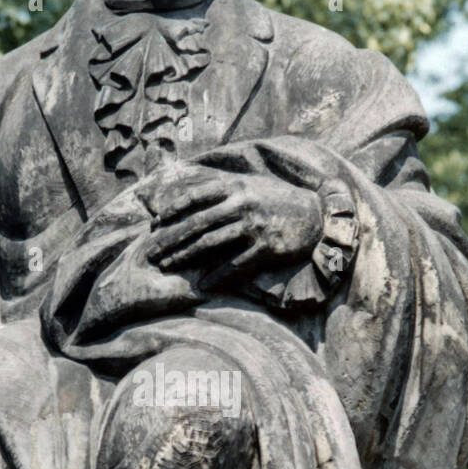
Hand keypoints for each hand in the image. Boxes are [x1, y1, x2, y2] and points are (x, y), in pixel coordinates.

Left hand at [146, 171, 323, 286]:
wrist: (316, 215)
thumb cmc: (278, 199)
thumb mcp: (252, 183)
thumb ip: (223, 184)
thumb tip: (189, 183)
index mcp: (236, 186)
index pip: (196, 197)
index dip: (173, 211)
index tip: (155, 225)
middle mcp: (243, 204)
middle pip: (197, 223)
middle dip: (170, 238)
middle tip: (151, 252)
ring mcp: (255, 226)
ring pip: (211, 243)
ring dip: (185, 256)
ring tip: (167, 265)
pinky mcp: (267, 247)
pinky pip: (237, 264)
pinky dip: (218, 276)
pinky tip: (202, 285)